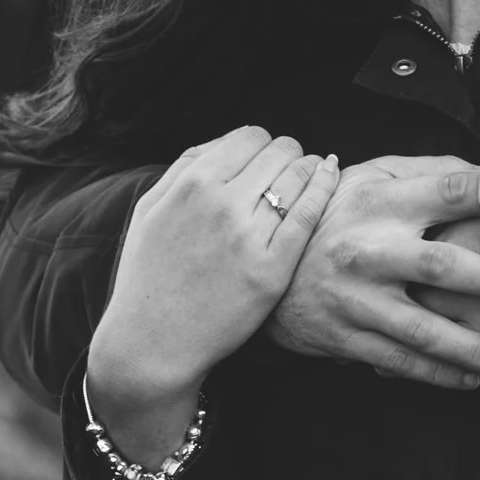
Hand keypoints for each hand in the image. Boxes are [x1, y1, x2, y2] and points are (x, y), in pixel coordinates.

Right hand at [86, 127, 338, 463]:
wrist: (153, 342)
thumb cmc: (150, 273)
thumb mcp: (151, 208)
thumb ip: (185, 166)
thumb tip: (226, 141)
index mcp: (193, 184)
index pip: (251, 136)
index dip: (263, 144)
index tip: (265, 159)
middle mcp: (223, 203)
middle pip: (280, 151)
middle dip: (287, 155)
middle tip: (288, 169)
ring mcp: (249, 237)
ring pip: (299, 175)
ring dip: (308, 169)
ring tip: (311, 174)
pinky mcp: (272, 269)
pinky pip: (310, 213)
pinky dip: (324, 186)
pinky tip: (330, 175)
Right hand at [266, 154, 479, 388]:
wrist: (264, 262)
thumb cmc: (334, 213)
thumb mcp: (369, 176)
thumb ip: (426, 172)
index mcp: (380, 201)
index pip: (449, 192)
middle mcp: (369, 250)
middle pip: (445, 265)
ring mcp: (356, 299)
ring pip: (427, 330)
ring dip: (477, 348)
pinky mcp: (346, 336)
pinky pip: (401, 362)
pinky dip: (440, 374)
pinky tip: (474, 379)